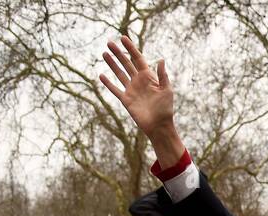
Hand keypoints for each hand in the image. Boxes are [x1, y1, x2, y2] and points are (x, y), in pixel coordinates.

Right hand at [98, 36, 183, 163]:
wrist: (159, 126)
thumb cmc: (165, 109)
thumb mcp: (166, 90)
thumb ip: (163, 75)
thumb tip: (161, 59)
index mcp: (148, 77)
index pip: (137, 59)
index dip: (130, 48)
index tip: (123, 38)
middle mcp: (138, 81)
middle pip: (126, 63)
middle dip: (118, 53)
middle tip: (109, 42)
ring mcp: (131, 90)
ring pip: (119, 73)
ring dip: (112, 64)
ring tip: (104, 53)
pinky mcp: (126, 100)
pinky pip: (115, 89)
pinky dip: (108, 83)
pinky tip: (101, 75)